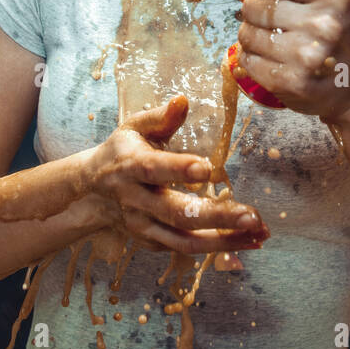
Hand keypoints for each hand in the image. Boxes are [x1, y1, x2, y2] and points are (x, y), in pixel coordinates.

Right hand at [87, 95, 269, 253]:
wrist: (91, 191)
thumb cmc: (122, 152)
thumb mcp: (133, 128)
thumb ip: (160, 117)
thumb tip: (183, 99)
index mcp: (130, 166)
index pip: (153, 169)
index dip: (179, 170)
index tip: (209, 169)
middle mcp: (135, 201)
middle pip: (176, 213)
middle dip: (216, 217)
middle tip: (252, 216)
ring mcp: (143, 226)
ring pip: (184, 241)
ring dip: (224, 240)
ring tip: (258, 232)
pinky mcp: (152, 242)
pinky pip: (186, 248)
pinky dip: (219, 247)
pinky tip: (248, 240)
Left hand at [235, 0, 349, 121]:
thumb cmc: (340, 36)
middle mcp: (321, 25)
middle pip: (253, 4)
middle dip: (258, 11)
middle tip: (275, 21)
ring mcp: (304, 56)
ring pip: (246, 33)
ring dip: (254, 37)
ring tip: (277, 43)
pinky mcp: (288, 82)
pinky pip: (247, 60)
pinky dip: (254, 60)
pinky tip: (275, 61)